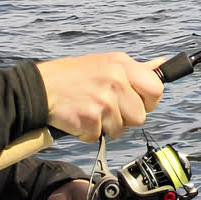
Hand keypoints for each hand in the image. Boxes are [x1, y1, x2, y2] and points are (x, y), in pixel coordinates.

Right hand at [36, 52, 165, 141]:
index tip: (137, 103)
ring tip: (91, 111)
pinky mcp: (89, 119)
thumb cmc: (75, 76)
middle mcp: (115, 81)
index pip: (156, 89)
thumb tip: (162, 65)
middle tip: (106, 107)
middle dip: (125, 118)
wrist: (37, 88)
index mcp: (122, 65)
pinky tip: (79, 117)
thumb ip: (137, 69)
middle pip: (140, 117)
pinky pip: (99, 136)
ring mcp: (103, 101)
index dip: (149, 102)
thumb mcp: (108, 63)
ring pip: (121, 129)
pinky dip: (89, 132)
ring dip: (106, 126)